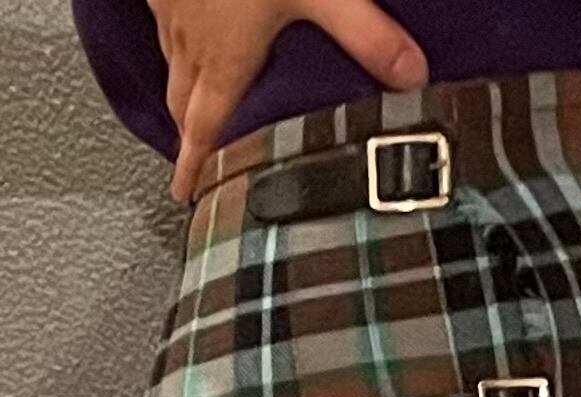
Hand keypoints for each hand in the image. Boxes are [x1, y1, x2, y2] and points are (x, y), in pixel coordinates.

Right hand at [155, 0, 428, 203]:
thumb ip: (366, 36)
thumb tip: (414, 79)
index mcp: (223, 60)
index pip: (205, 133)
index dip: (196, 168)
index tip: (187, 194)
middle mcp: (190, 41)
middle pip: (184, 104)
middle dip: (191, 136)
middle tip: (198, 160)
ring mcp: (172, 8)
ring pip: (174, 63)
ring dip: (184, 89)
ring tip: (197, 103)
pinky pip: (167, 23)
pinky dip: (179, 40)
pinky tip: (194, 28)